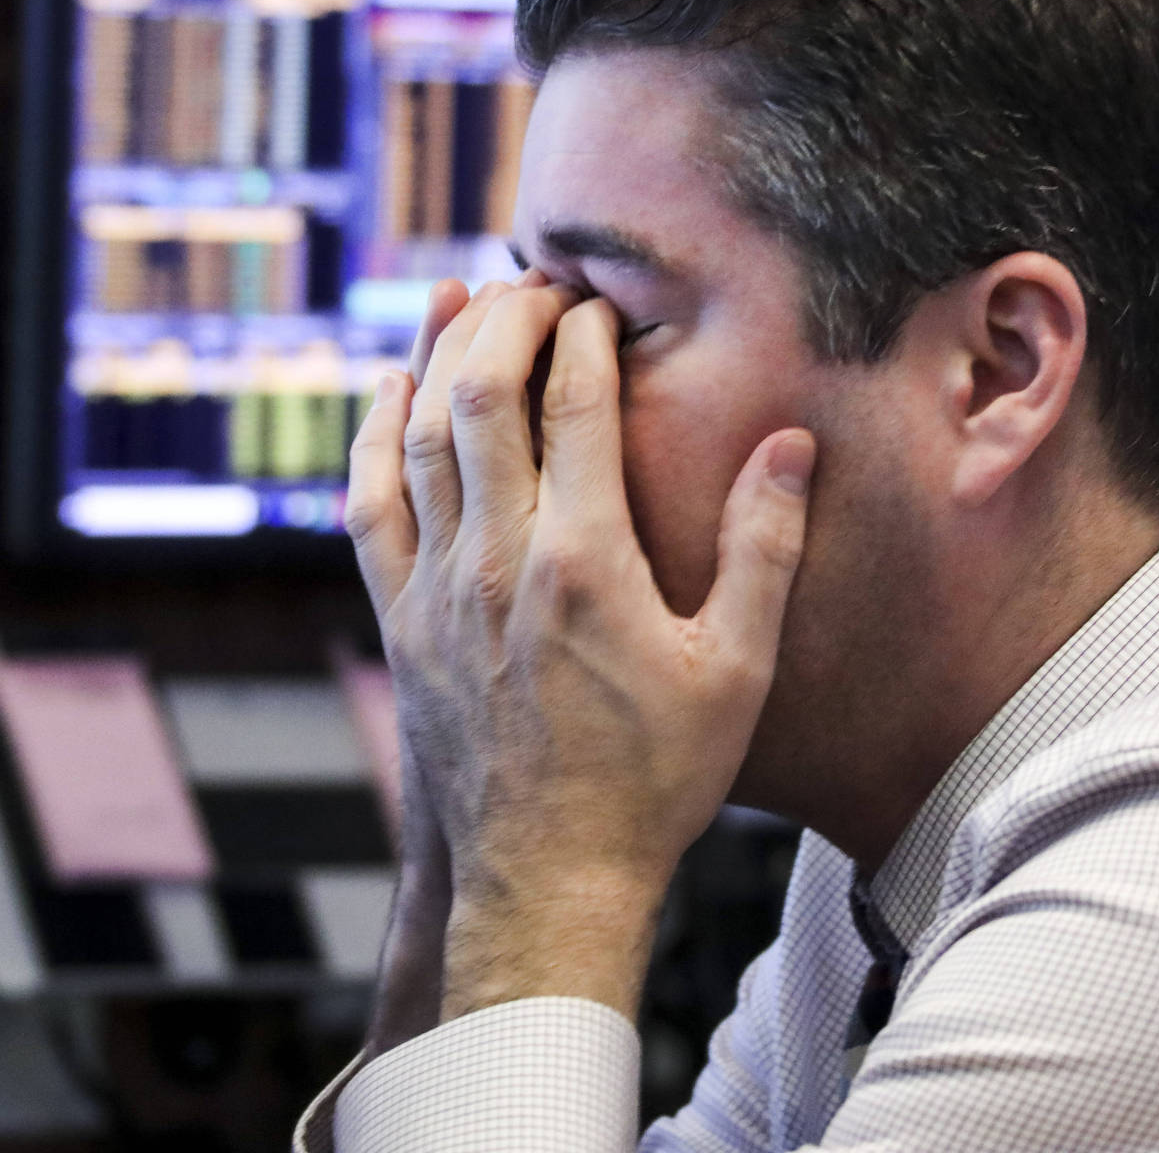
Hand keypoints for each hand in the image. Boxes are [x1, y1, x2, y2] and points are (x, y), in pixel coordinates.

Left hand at [346, 284, 815, 1021]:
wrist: (547, 880)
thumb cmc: (655, 781)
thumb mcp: (737, 670)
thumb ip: (763, 551)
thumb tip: (790, 447)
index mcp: (585, 561)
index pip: (576, 403)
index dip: (586, 332)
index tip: (602, 300)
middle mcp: (498, 560)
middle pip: (483, 393)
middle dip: (506, 316)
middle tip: (535, 278)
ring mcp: (436, 589)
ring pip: (418, 435)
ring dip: (437, 353)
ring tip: (462, 296)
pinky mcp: (401, 620)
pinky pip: (368, 503)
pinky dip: (374, 434)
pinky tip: (391, 391)